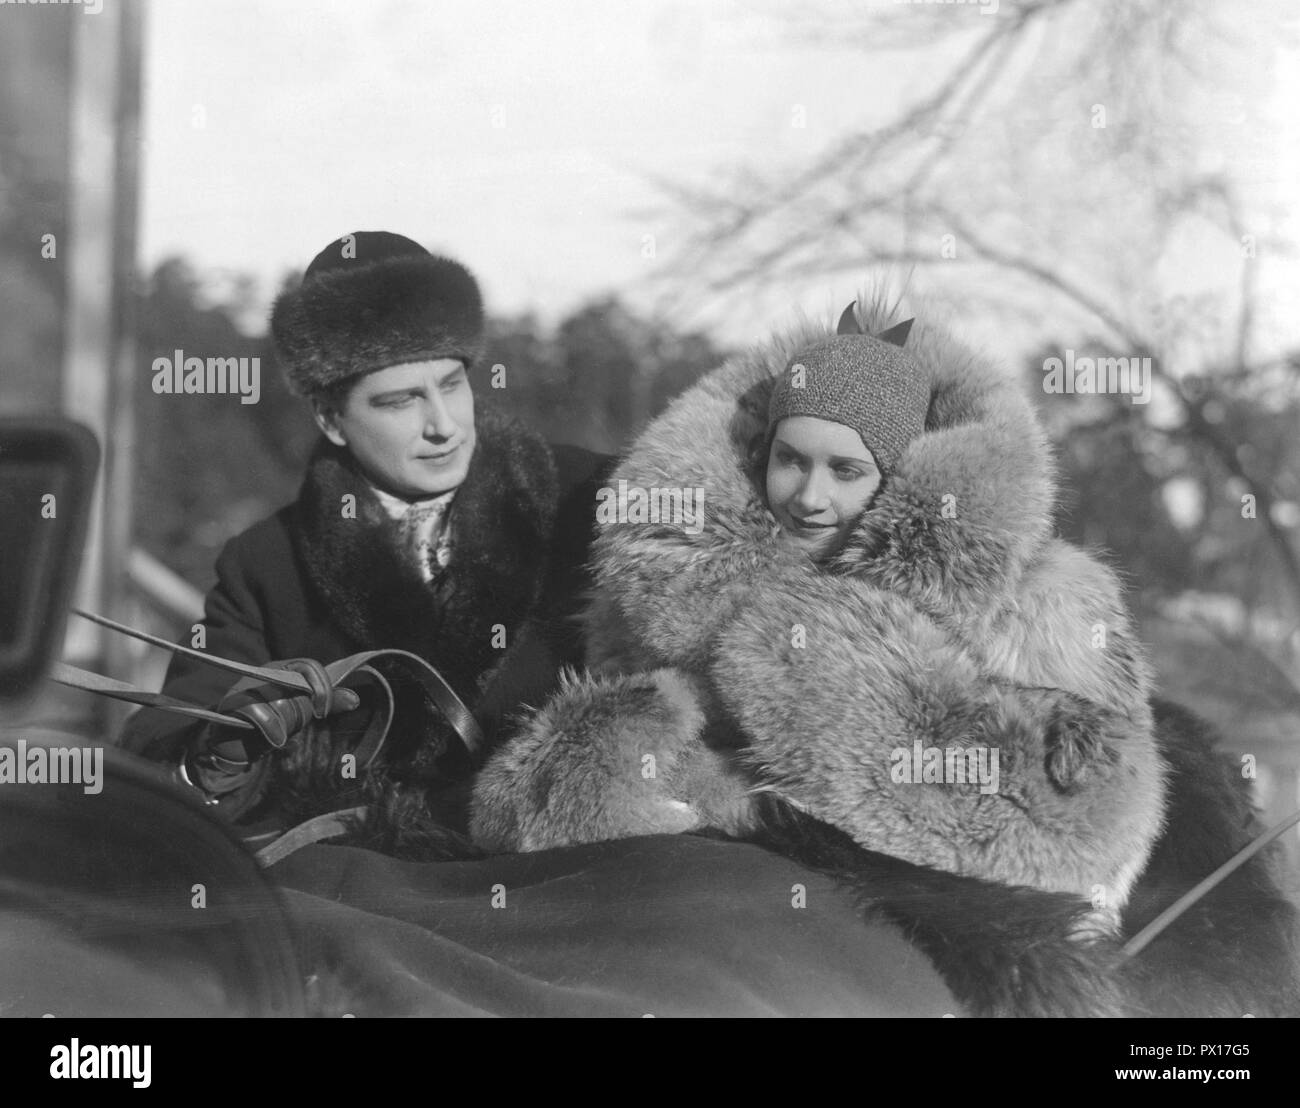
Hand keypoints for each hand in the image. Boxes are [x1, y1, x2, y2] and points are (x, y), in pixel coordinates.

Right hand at [217, 657, 359, 750]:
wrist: (234, 743)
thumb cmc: (272, 723)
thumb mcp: (303, 712)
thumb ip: (327, 703)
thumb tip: (356, 699)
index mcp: (285, 668)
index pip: (311, 666)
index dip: (323, 688)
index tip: (323, 713)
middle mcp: (267, 670)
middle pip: (298, 688)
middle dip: (300, 714)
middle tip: (292, 727)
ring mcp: (248, 684)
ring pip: (281, 702)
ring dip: (284, 725)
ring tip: (276, 733)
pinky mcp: (233, 702)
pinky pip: (260, 713)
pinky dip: (272, 730)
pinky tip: (274, 741)